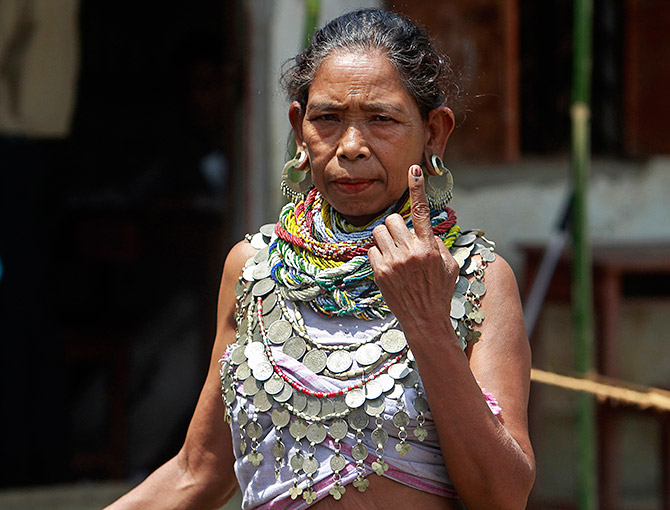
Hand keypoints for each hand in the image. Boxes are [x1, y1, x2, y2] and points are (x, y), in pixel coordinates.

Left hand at [368, 165, 459, 333]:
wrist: (425, 320)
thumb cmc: (440, 292)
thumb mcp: (449, 266)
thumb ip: (437, 243)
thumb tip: (424, 229)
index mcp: (429, 247)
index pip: (421, 210)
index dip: (417, 187)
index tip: (414, 168)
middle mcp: (410, 251)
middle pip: (392, 220)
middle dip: (395, 227)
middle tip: (402, 241)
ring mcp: (393, 262)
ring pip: (379, 233)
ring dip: (385, 239)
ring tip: (395, 254)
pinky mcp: (380, 272)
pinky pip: (372, 249)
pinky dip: (378, 254)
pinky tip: (389, 267)